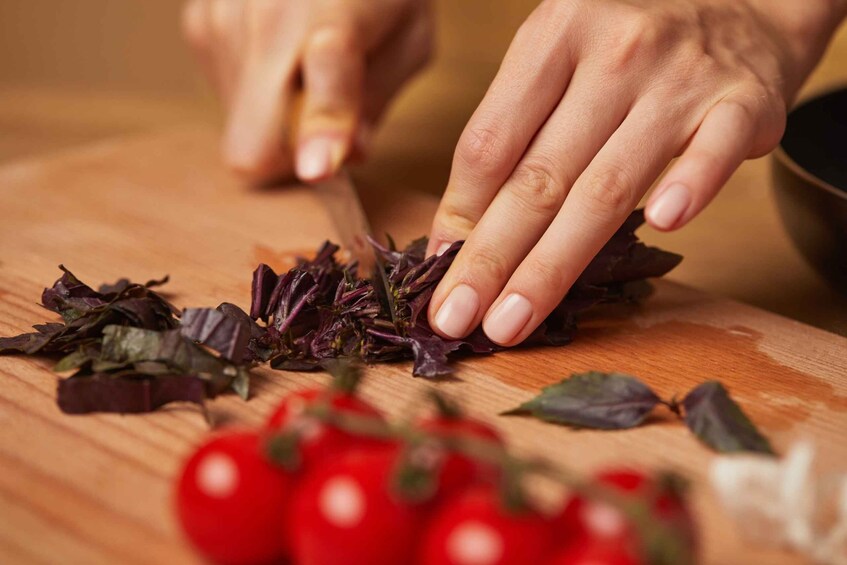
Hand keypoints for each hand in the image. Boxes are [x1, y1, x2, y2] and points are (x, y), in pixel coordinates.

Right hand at [182, 0, 432, 182]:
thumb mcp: (410, 40)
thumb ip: (375, 101)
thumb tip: (344, 156)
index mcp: (334, 17)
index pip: (325, 82)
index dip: (320, 129)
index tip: (317, 166)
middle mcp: (266, 18)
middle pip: (252, 145)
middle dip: (289, 159)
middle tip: (324, 135)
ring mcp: (221, 21)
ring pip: (241, 128)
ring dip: (278, 120)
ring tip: (306, 71)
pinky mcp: (198, 24)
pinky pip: (227, 99)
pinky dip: (258, 95)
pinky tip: (281, 55)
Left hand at [426, 0, 844, 345]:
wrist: (740, 5)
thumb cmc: (629, 51)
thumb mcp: (559, 65)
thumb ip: (513, 138)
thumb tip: (455, 234)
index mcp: (553, 37)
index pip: (492, 142)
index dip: (458, 214)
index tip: (438, 273)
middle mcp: (613, 52)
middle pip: (539, 177)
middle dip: (490, 259)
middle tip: (456, 320)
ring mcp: (679, 78)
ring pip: (607, 187)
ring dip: (554, 264)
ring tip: (513, 321)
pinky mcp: (742, 102)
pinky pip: (713, 151)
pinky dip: (691, 186)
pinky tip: (663, 225)